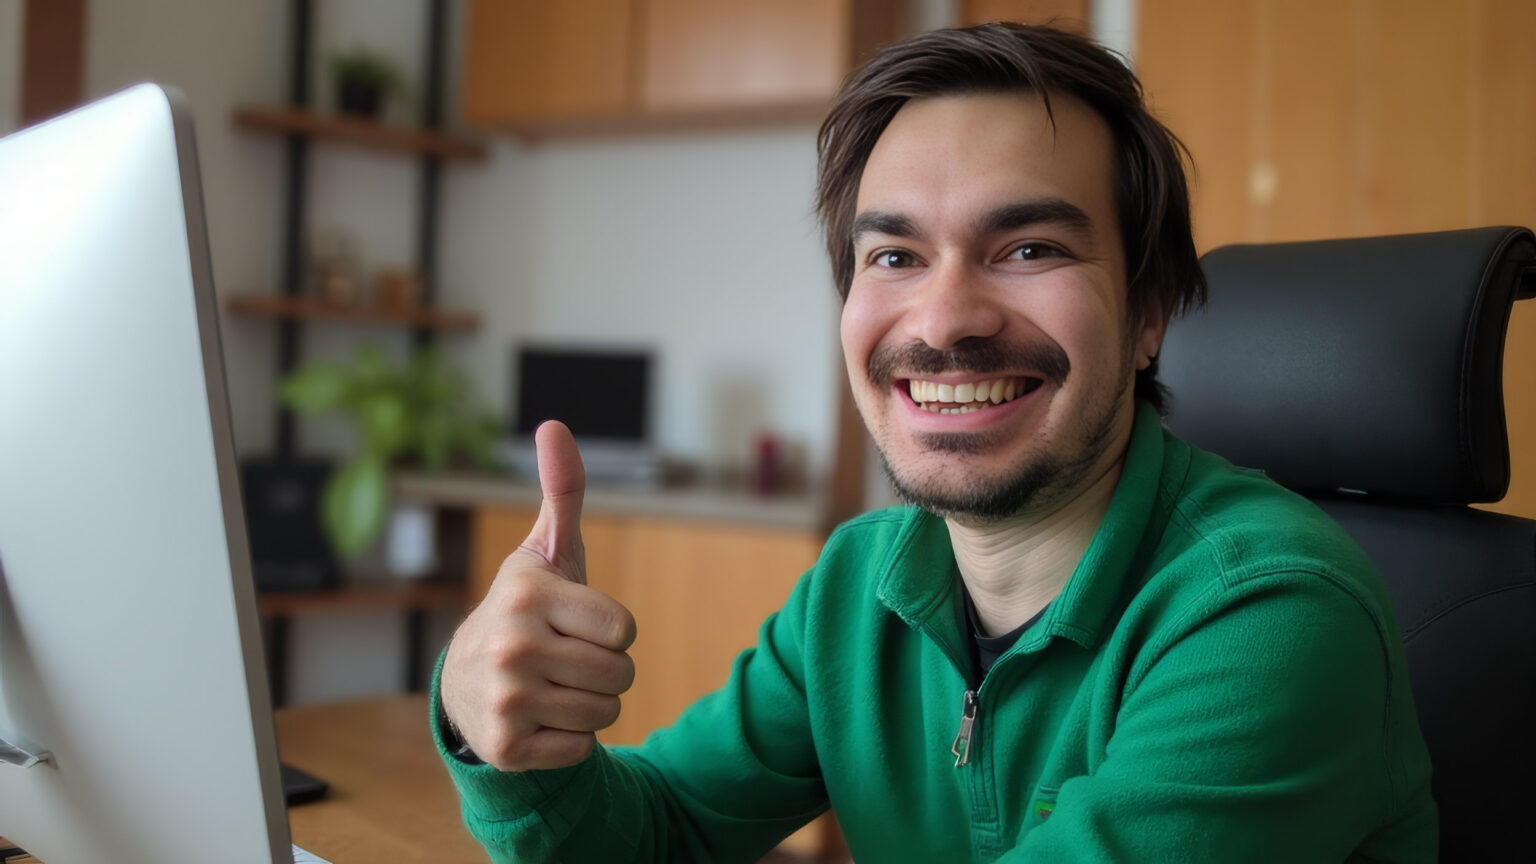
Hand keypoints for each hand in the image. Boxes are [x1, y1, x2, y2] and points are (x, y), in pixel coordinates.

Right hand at [440, 421, 636, 770]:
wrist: (466, 688)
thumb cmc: (527, 613)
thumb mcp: (545, 554)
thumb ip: (562, 491)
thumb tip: (554, 425)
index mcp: (528, 595)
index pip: (625, 630)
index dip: (611, 631)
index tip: (576, 625)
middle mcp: (512, 646)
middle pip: (621, 674)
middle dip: (605, 671)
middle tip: (565, 661)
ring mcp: (506, 700)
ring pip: (606, 714)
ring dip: (590, 706)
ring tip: (553, 688)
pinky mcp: (507, 746)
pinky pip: (582, 750)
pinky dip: (570, 741)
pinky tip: (538, 720)